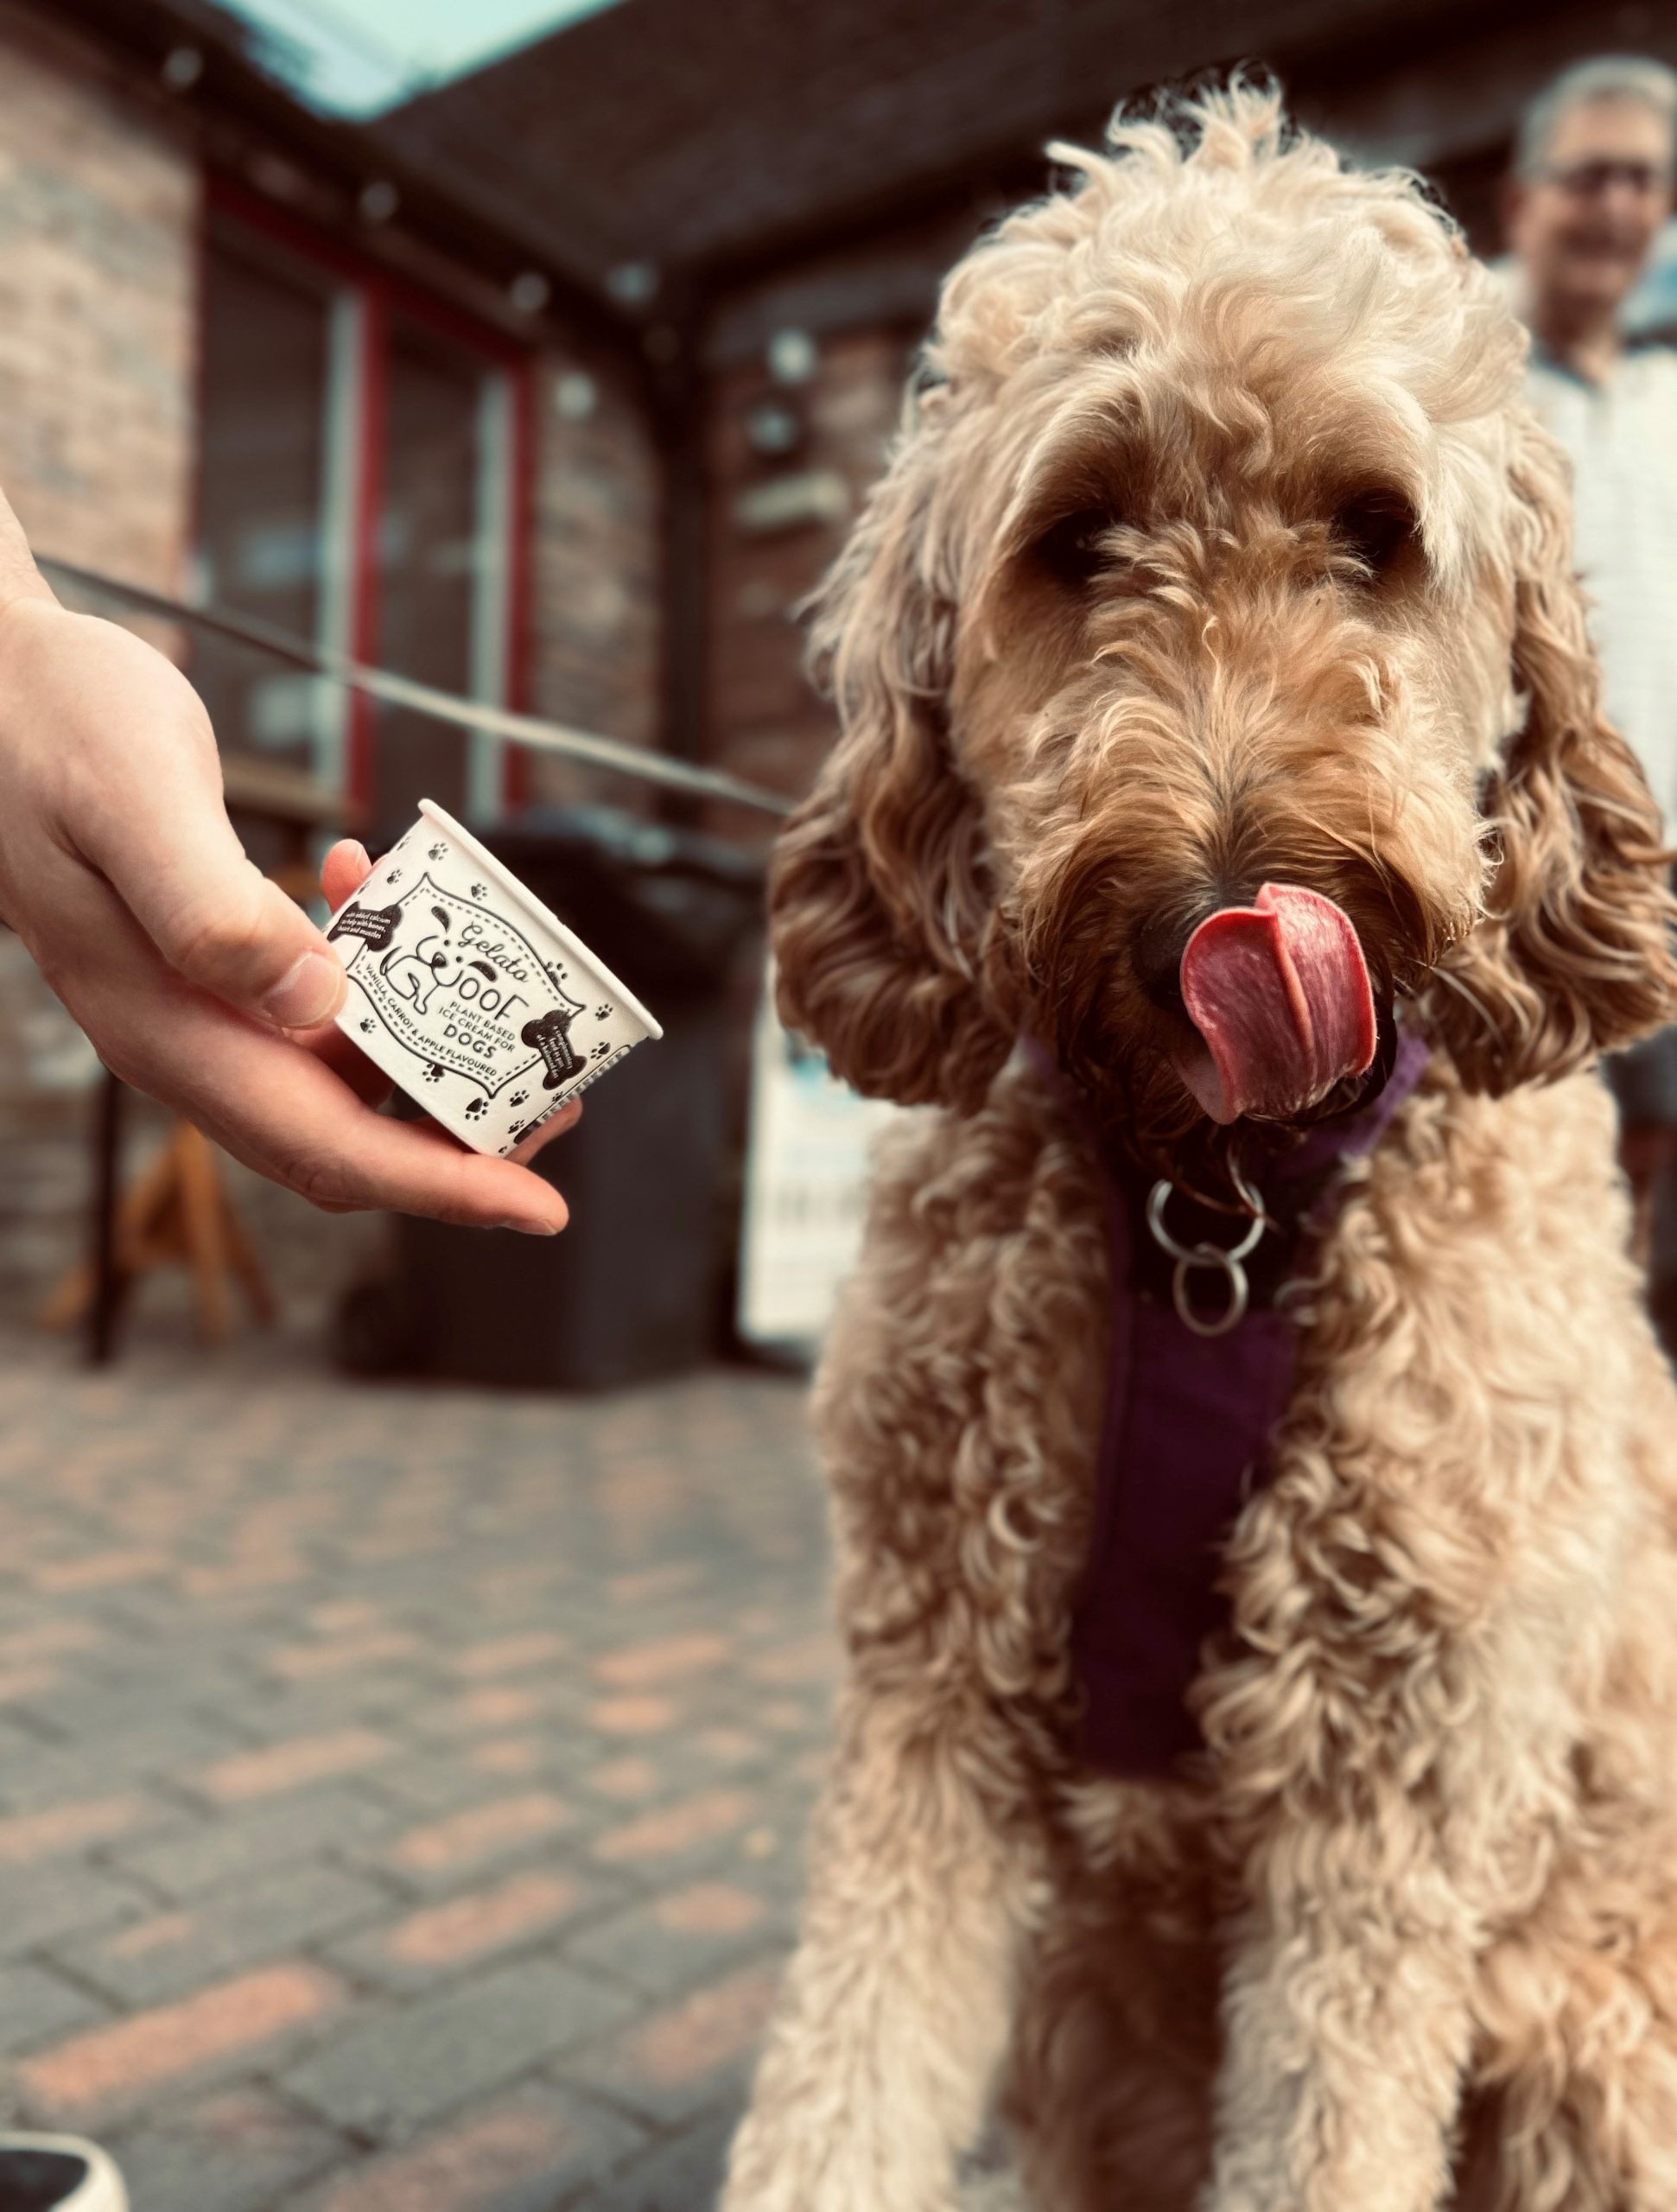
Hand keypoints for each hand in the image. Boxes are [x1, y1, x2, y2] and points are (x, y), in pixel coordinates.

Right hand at [0, 577, 575, 1230]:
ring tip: (519, 1011)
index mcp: (169, 1031)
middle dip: (462, 1140)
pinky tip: (375, 884)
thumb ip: (213, 908)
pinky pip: (316, 1003)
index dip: (441, 1187)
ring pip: (341, 1078)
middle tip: (561, 1094)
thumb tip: (315, 1000)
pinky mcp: (215, 967)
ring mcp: (200, 1009)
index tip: (540, 1208)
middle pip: (346, 1139)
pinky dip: (375, 968)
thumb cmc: (48, 728)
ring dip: (433, 1057)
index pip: (324, 1149)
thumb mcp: (133, 801)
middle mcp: (188, 1040)